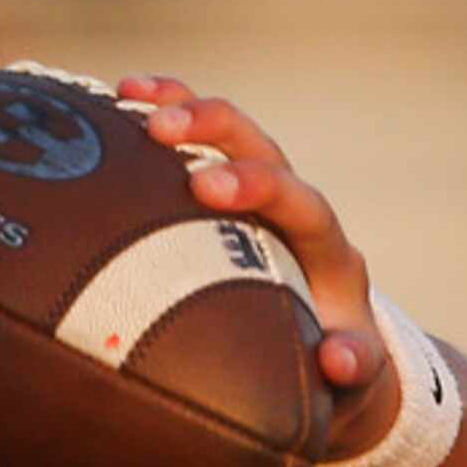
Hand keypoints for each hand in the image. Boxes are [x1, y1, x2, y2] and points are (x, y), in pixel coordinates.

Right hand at [116, 75, 397, 461]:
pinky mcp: (224, 190)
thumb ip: (353, 364)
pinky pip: (194, 141)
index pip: (302, 203)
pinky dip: (161, 116)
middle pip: (263, 147)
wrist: (332, 348)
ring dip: (181, 106)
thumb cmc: (335, 361)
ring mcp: (258, 193)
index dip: (258, 186)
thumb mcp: (353, 372)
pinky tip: (113, 101)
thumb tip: (338, 359)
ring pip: (227, 132)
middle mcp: (295, 208)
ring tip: (126, 95)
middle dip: (213, 128)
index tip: (205, 187)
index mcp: (328, 251)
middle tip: (158, 128)